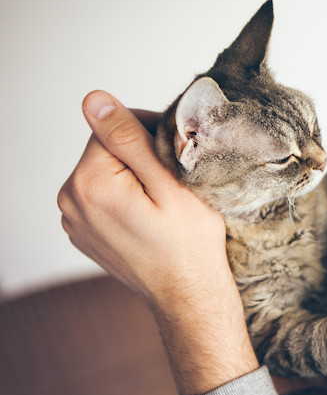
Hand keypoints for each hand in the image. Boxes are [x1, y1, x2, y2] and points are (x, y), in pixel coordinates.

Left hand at [58, 91, 257, 394]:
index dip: (150, 134)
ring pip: (105, 172)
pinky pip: (102, 196)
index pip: (113, 126)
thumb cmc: (189, 242)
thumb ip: (129, 138)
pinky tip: (148, 219)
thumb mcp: (170, 183)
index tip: (175, 162)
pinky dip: (125, 198)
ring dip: (132, 178)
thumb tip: (93, 99)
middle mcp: (69, 200)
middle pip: (105, 149)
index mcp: (89, 183)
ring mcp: (73, 220)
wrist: (188, 295)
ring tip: (161, 206)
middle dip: (139, 157)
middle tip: (171, 186)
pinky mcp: (82, 232)